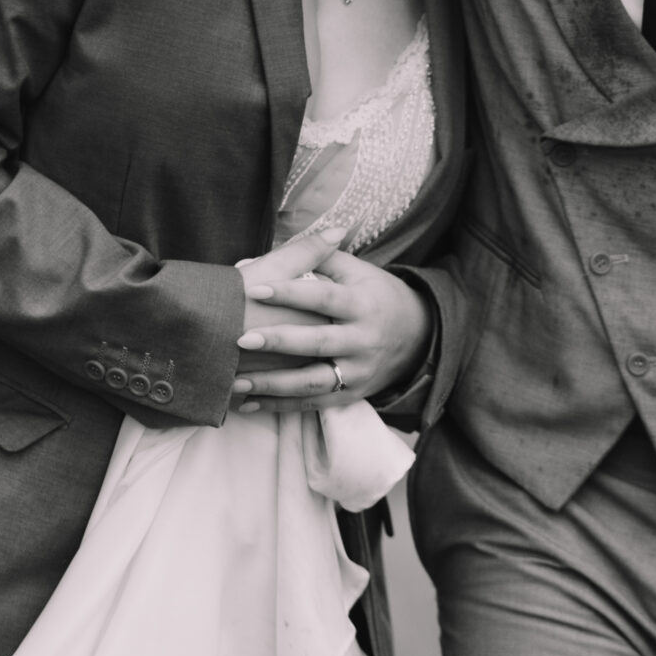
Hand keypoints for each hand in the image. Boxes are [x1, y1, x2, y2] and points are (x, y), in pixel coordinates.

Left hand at [231, 234, 431, 411]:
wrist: (419, 337)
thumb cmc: (376, 296)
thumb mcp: (359, 271)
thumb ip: (319, 257)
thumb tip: (272, 249)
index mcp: (362, 304)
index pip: (323, 297)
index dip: (289, 292)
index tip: (253, 289)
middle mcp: (362, 340)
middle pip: (318, 342)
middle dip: (279, 342)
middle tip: (241, 339)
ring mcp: (358, 371)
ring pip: (313, 382)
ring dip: (273, 385)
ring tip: (236, 382)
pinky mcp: (351, 394)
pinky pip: (313, 403)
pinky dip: (280, 406)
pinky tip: (247, 404)